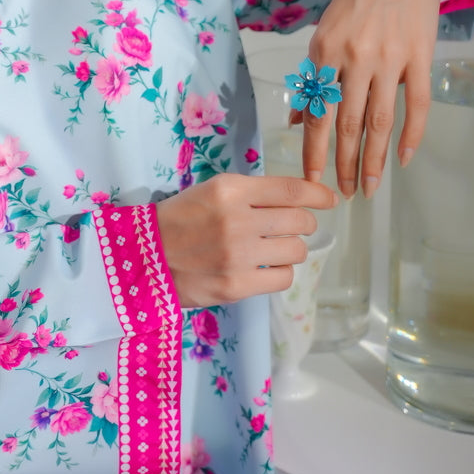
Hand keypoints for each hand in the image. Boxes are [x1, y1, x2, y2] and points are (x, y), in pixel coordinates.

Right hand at [155, 173, 338, 307]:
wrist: (144, 256)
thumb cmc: (179, 219)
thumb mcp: (211, 191)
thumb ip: (250, 194)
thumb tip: (295, 200)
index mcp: (230, 189)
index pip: (291, 190)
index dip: (318, 194)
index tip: (330, 199)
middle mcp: (238, 219)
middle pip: (300, 220)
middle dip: (302, 223)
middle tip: (289, 227)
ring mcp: (239, 254)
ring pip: (296, 250)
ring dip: (290, 248)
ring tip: (271, 249)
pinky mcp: (237, 284)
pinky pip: (283, 277)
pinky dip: (279, 271)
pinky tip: (264, 267)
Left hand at [299, 0, 439, 198]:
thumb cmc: (354, 3)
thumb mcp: (323, 34)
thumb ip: (313, 78)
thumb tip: (300, 120)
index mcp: (325, 52)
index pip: (316, 112)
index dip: (313, 151)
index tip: (311, 179)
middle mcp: (355, 58)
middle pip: (347, 123)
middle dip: (342, 163)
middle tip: (342, 192)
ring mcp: (390, 59)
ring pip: (380, 121)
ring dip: (373, 159)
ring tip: (368, 186)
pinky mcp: (419, 57)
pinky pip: (417, 105)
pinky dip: (411, 135)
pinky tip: (404, 158)